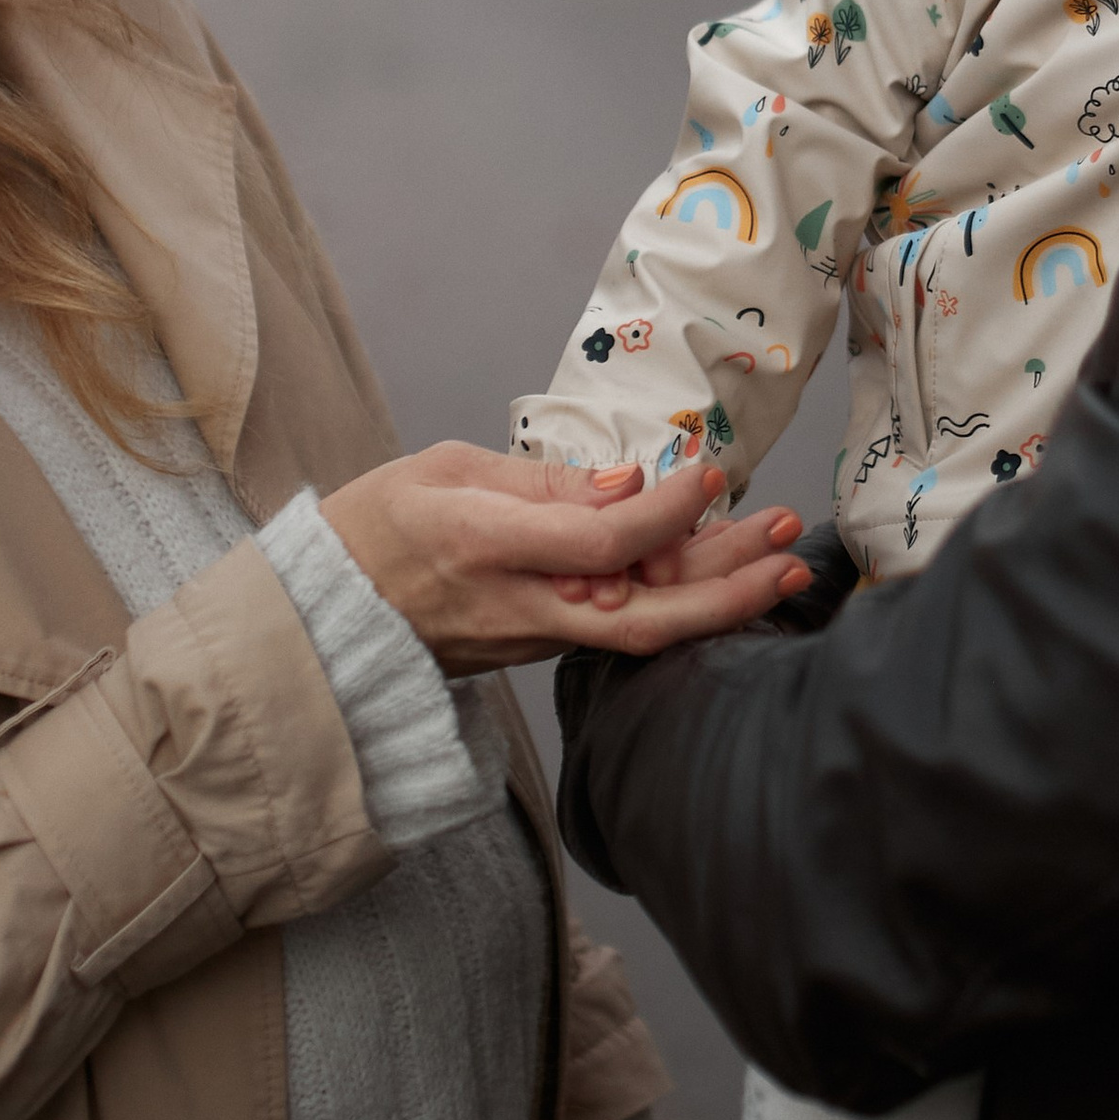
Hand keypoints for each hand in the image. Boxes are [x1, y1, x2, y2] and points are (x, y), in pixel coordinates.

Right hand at [320, 441, 809, 672]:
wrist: (326, 613)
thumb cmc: (379, 524)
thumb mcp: (446, 469)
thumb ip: (541, 482)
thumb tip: (629, 484)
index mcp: (488, 547)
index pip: (606, 540)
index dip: (671, 512)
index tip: (713, 475)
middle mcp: (519, 606)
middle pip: (645, 617)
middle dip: (730, 588)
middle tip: (792, 547)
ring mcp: (531, 640)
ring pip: (641, 630)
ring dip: (717, 597)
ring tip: (782, 559)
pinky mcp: (538, 650)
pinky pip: (618, 630)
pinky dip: (674, 604)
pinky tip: (719, 573)